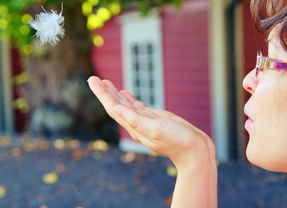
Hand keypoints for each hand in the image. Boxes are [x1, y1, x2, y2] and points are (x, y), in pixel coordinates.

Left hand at [87, 76, 215, 165]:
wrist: (193, 150)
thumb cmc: (178, 142)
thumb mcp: (156, 130)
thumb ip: (136, 121)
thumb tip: (117, 109)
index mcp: (134, 127)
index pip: (113, 108)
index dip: (102, 94)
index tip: (92, 80)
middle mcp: (136, 124)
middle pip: (116, 105)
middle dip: (104, 91)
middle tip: (93, 78)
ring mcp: (145, 121)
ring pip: (126, 104)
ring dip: (115, 94)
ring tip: (105, 83)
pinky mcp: (154, 118)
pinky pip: (137, 106)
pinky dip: (129, 99)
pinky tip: (124, 93)